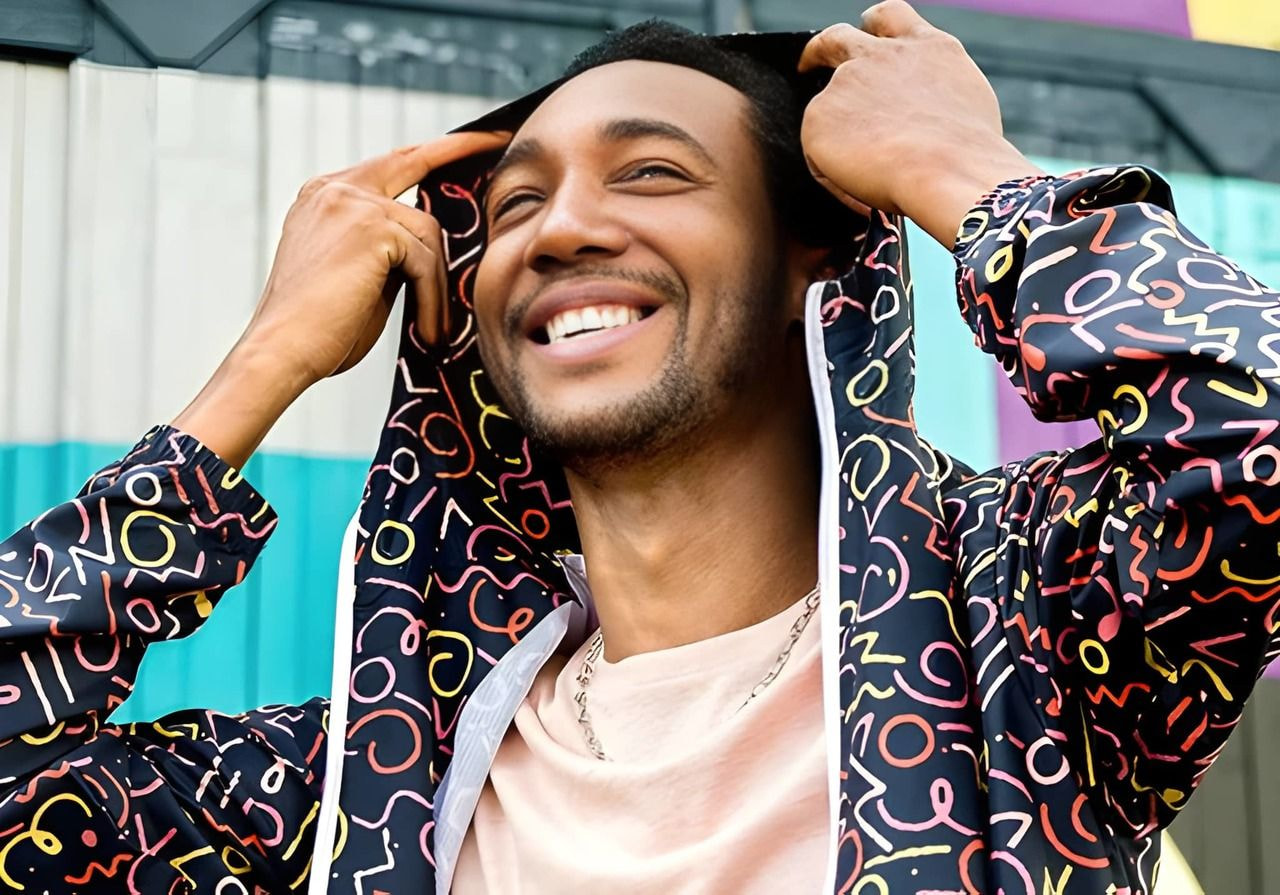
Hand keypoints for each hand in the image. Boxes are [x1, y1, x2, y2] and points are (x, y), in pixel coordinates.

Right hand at [243, 131, 509, 383]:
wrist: (282, 351)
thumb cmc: (321, 329)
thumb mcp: (361, 276)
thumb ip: (393, 249)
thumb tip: (439, 247)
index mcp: (327, 196)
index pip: (392, 164)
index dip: (435, 152)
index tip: (475, 141)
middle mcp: (336, 189)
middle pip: (415, 161)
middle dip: (461, 147)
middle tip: (499, 140)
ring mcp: (352, 202)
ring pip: (427, 234)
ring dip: (437, 286)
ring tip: (432, 329)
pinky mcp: (371, 227)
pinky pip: (425, 262)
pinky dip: (431, 300)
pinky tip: (428, 331)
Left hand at [798, 1, 1041, 245]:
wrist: (950, 171)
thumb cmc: (969, 156)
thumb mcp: (966, 102)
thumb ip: (931, 93)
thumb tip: (914, 115)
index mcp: (927, 49)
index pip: (890, 19)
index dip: (872, 28)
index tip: (862, 37)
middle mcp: (882, 56)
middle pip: (836, 38)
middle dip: (820, 50)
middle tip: (808, 65)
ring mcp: (847, 83)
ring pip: (826, 107)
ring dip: (835, 135)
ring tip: (865, 173)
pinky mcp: (819, 116)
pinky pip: (818, 154)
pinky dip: (835, 174)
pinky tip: (861, 190)